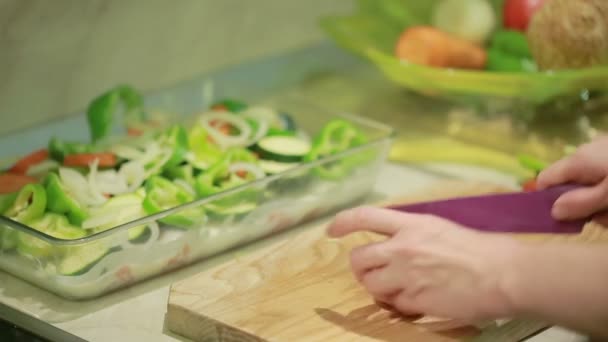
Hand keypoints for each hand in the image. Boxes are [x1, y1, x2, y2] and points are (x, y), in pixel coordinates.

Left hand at [327, 206, 522, 322]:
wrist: (503, 275)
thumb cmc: (480, 250)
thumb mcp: (440, 229)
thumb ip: (412, 234)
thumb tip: (394, 243)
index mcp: (412, 225)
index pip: (365, 217)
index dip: (342, 222)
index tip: (331, 230)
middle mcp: (403, 248)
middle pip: (358, 258)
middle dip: (360, 267)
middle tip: (371, 272)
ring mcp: (407, 276)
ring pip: (370, 285)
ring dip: (379, 288)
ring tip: (398, 288)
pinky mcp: (415, 301)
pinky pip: (393, 305)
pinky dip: (399, 305)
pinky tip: (417, 300)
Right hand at [537, 136, 607, 221]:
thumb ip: (581, 203)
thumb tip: (553, 212)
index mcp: (577, 161)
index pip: (544, 180)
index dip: (548, 200)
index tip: (565, 218)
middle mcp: (583, 152)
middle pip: (569, 185)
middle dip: (583, 203)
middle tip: (602, 215)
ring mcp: (599, 150)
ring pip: (588, 182)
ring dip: (599, 200)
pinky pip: (601, 175)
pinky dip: (606, 189)